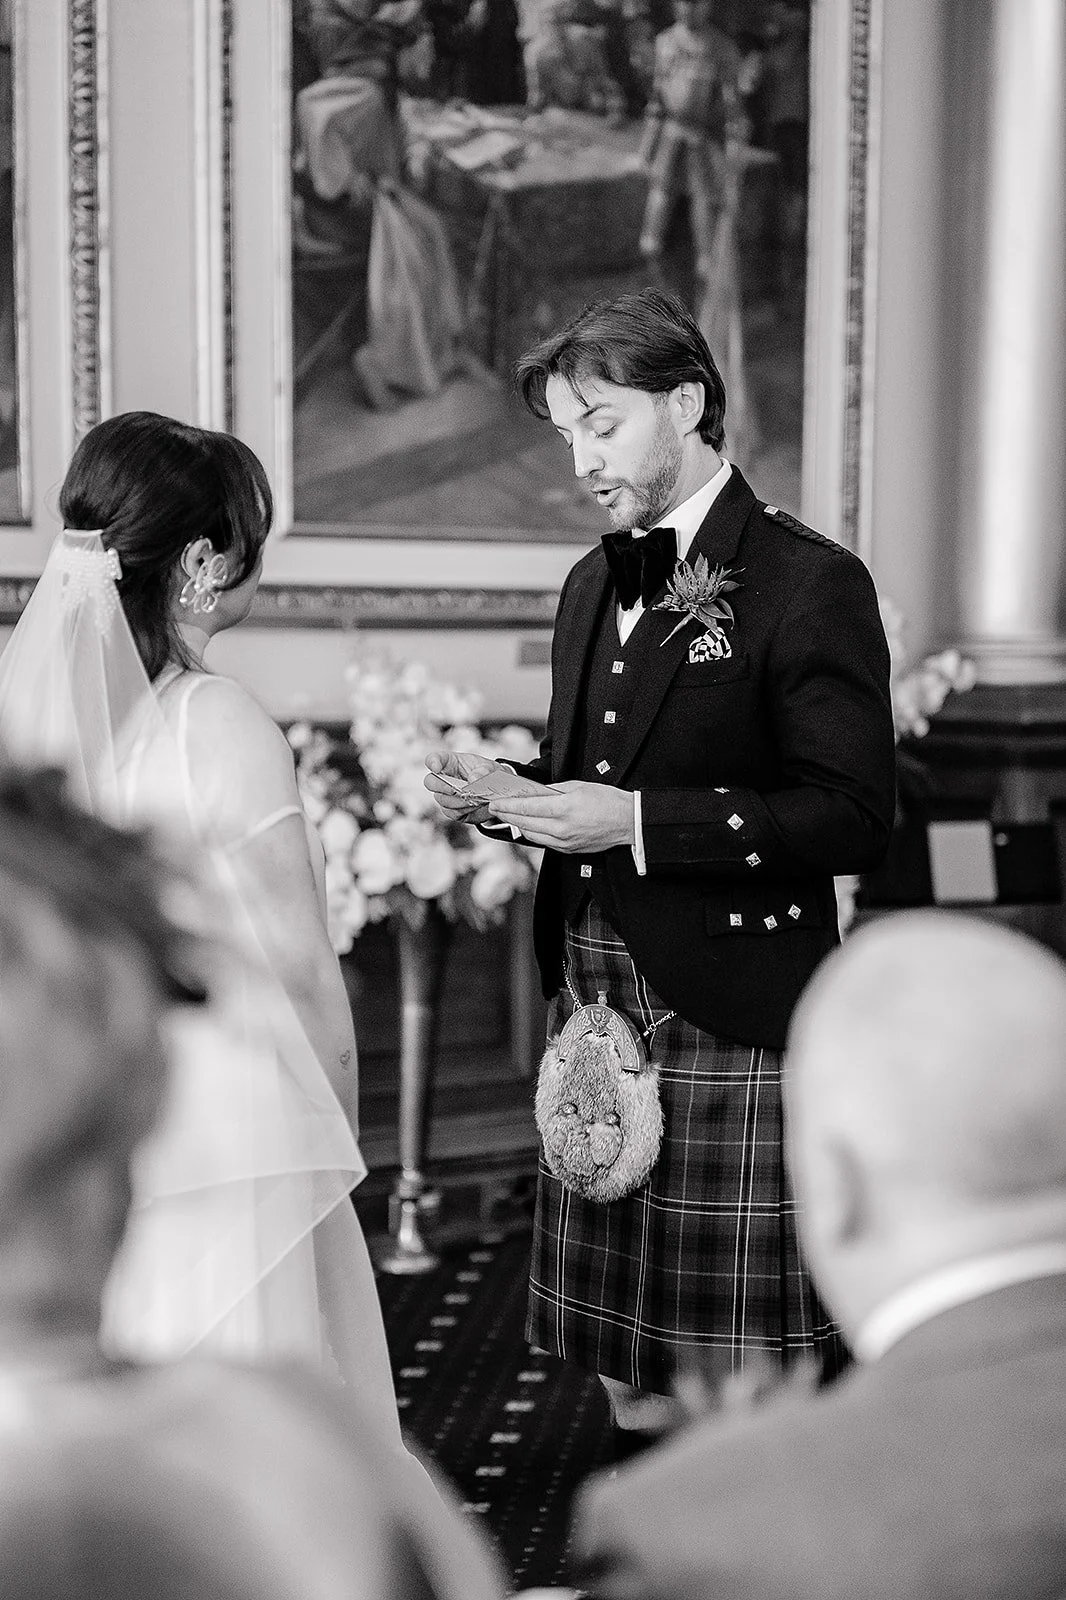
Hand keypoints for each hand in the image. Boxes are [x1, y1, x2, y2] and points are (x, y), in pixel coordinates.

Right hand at [424, 748, 495, 821]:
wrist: (498, 795)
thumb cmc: (490, 775)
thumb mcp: (491, 768)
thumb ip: (483, 771)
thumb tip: (473, 779)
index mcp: (450, 762)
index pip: (434, 759)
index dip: (432, 762)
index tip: (436, 767)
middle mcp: (444, 779)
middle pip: (430, 782)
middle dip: (443, 786)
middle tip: (459, 789)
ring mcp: (445, 796)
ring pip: (443, 800)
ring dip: (460, 800)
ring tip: (477, 797)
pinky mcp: (452, 811)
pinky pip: (453, 813)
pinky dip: (466, 810)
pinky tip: (476, 805)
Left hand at [487, 781, 634, 853]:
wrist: (628, 822)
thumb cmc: (608, 801)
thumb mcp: (578, 786)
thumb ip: (554, 790)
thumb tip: (535, 792)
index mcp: (564, 808)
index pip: (527, 808)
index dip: (507, 805)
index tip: (495, 802)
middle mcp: (562, 828)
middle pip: (524, 823)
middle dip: (507, 815)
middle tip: (496, 808)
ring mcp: (564, 842)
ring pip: (531, 835)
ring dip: (518, 825)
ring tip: (509, 816)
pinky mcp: (568, 850)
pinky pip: (544, 842)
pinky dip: (533, 833)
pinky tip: (529, 826)